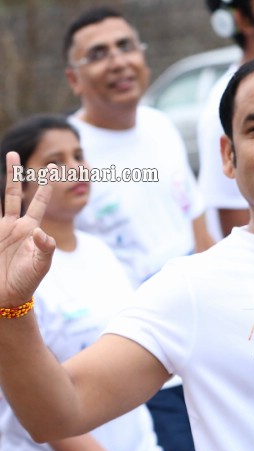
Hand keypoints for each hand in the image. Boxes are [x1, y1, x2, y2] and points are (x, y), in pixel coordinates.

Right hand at [0, 151, 54, 306]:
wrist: (5, 297)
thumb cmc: (26, 282)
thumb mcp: (40, 266)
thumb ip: (44, 250)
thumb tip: (42, 233)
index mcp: (30, 229)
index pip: (39, 202)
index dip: (44, 186)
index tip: (51, 168)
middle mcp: (13, 225)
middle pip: (13, 193)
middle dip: (15, 174)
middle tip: (14, 154)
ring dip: (0, 183)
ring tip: (5, 162)